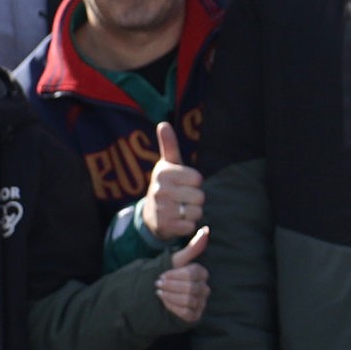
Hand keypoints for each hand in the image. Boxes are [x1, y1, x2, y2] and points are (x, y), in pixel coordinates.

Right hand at [140, 122, 204, 243]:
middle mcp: (160, 190)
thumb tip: (163, 123)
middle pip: (199, 196)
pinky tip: (177, 221)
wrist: (151, 216)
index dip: (194, 183)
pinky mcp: (166, 226)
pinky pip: (191, 226)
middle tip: (181, 199)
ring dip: (192, 213)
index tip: (182, 184)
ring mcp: (162, 209)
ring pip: (197, 212)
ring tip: (180, 210)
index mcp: (163, 173)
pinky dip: (188, 225)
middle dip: (195, 199)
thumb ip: (169, 146)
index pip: (198, 179)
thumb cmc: (166, 186)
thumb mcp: (167, 166)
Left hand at [152, 222, 212, 324]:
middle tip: (158, 284)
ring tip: (159, 292)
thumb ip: (192, 247)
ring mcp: (200, 304)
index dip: (178, 274)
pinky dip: (173, 306)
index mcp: (201, 275)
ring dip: (171, 295)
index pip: (195, 273)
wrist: (155, 297)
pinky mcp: (194, 317)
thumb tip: (205, 229)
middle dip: (172, 285)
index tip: (163, 274)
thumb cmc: (168, 276)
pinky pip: (187, 312)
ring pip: (189, 300)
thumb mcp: (176, 262)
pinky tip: (164, 301)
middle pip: (192, 287)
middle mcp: (204, 289)